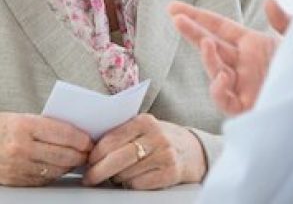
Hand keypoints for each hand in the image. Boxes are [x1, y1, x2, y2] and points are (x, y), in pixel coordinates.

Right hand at [0, 112, 92, 185]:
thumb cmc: (7, 127)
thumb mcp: (26, 118)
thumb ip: (50, 125)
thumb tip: (78, 133)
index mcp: (26, 126)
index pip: (64, 133)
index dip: (81, 139)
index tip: (90, 141)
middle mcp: (21, 147)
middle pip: (62, 154)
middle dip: (81, 154)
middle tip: (89, 152)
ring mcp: (17, 166)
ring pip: (55, 169)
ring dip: (71, 166)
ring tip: (78, 160)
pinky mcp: (15, 180)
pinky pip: (43, 180)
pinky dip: (56, 174)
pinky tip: (62, 168)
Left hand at [83, 114, 206, 189]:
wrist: (190, 150)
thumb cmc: (158, 139)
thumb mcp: (143, 128)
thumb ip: (122, 133)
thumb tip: (91, 150)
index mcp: (145, 120)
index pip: (112, 139)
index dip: (95, 154)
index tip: (87, 162)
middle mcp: (156, 135)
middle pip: (117, 158)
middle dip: (98, 171)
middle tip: (90, 177)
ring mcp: (165, 154)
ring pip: (126, 174)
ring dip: (116, 178)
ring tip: (118, 175)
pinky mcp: (170, 172)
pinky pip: (139, 184)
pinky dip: (131, 185)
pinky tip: (132, 179)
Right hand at [168, 0, 291, 114]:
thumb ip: (285, 21)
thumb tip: (270, 0)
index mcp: (253, 45)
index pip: (219, 27)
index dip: (198, 17)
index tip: (175, 7)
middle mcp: (244, 64)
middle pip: (211, 44)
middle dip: (192, 31)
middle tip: (175, 18)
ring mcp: (243, 85)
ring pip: (215, 70)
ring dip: (208, 58)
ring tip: (206, 43)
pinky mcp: (247, 108)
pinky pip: (225, 100)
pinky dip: (219, 89)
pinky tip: (223, 77)